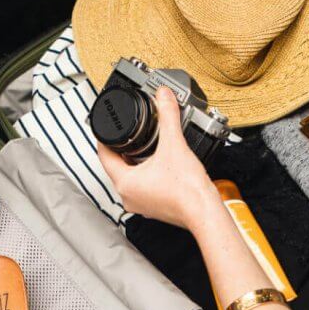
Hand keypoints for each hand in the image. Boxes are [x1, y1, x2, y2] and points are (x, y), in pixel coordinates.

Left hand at [97, 87, 220, 229]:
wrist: (205, 212)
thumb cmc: (188, 190)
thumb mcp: (174, 144)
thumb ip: (168, 116)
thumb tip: (163, 97)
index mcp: (125, 183)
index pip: (103, 155)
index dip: (105, 138)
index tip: (107, 128)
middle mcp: (128, 196)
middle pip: (116, 166)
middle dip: (122, 149)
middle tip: (128, 134)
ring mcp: (141, 204)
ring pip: (130, 178)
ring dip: (134, 163)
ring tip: (144, 147)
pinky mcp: (154, 207)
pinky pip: (143, 187)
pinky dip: (147, 174)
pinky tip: (159, 166)